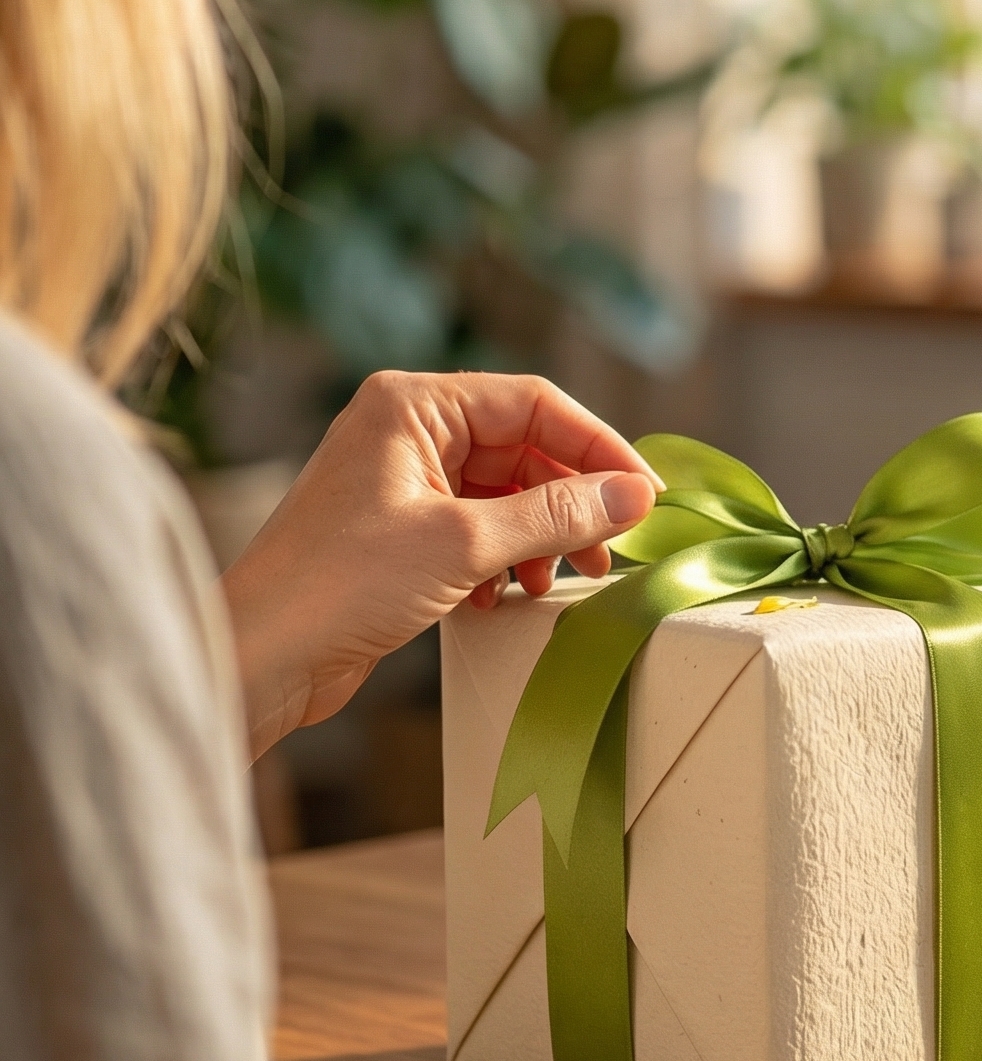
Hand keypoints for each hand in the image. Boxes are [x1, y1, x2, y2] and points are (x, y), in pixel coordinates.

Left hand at [221, 370, 658, 755]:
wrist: (259, 658)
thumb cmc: (337, 585)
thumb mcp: (464, 544)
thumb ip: (556, 514)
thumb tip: (632, 495)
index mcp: (413, 405)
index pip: (533, 403)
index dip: (597, 445)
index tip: (644, 493)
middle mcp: (407, 432)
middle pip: (524, 449)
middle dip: (569, 502)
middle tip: (607, 550)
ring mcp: (402, 482)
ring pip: (505, 493)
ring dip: (539, 537)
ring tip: (554, 581)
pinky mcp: (399, 531)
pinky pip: (478, 529)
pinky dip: (504, 560)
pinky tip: (503, 597)